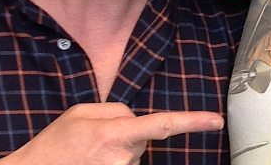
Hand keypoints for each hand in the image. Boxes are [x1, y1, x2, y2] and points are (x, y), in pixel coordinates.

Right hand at [0, 103, 223, 164]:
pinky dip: (112, 160)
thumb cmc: (54, 146)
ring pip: (133, 153)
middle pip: (142, 137)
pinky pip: (124, 163)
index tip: (216, 120)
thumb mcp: (80, 113)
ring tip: (88, 154)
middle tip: (94, 139)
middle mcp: (122, 157)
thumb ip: (115, 110)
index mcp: (114, 134)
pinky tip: (92, 161)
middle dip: (126, 133)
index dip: (192, 122)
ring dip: (116, 150)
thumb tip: (135, 117)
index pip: (163, 124)